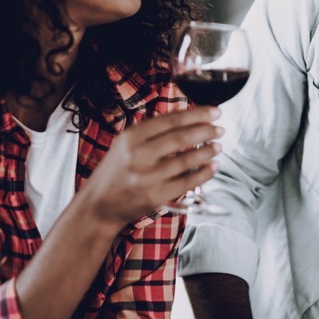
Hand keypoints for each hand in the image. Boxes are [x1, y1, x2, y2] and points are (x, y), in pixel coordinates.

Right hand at [78, 106, 221, 226]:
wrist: (98, 205)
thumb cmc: (115, 172)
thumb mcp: (124, 144)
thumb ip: (150, 132)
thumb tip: (187, 117)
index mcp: (131, 137)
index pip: (171, 120)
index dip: (197, 114)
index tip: (215, 112)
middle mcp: (138, 155)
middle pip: (181, 138)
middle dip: (206, 131)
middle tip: (220, 128)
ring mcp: (147, 177)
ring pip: (187, 160)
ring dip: (207, 152)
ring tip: (218, 146)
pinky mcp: (156, 196)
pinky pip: (187, 182)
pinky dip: (204, 173)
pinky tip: (213, 166)